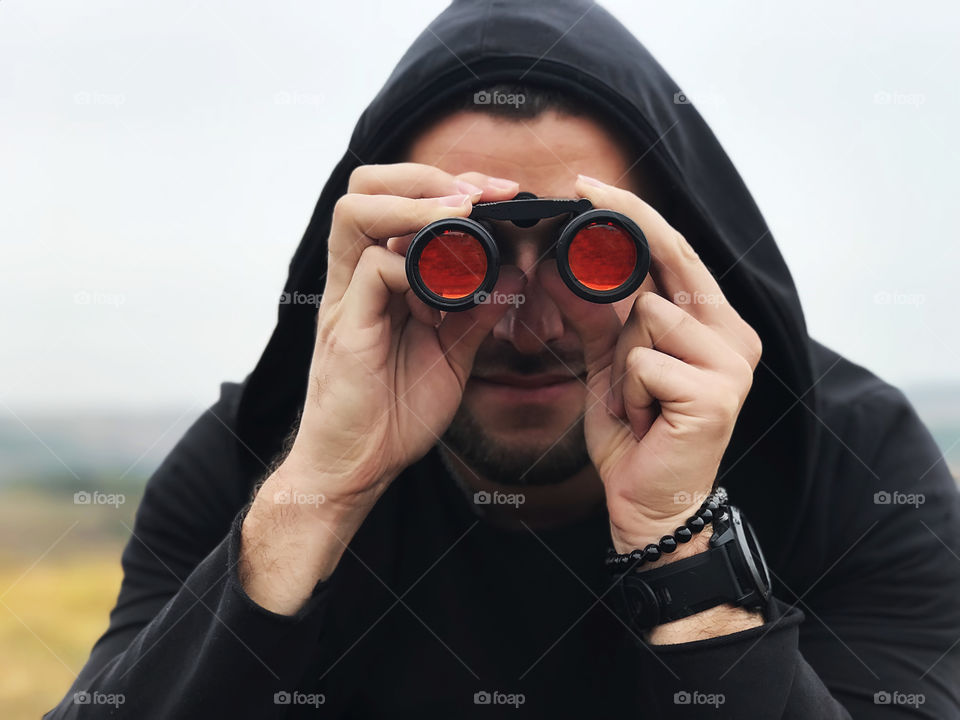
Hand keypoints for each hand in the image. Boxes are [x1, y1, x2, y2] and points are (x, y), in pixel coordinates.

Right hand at [278, 163, 523, 517]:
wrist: (356, 467)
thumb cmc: (394, 413)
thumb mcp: (452, 354)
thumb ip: (477, 313)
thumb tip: (515, 276)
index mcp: (379, 278)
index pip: (397, 199)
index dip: (447, 185)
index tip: (500, 194)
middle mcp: (355, 278)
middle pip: (366, 186)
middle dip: (427, 177)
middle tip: (480, 196)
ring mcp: (345, 298)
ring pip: (357, 212)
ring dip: (416, 206)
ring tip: (463, 217)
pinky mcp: (345, 326)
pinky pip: (372, 271)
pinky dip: (414, 267)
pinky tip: (447, 291)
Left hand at [541, 175, 761, 554]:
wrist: (649, 504)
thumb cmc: (636, 433)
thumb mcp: (612, 364)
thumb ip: (597, 316)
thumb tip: (561, 265)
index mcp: (716, 324)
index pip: (676, 253)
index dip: (635, 214)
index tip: (589, 184)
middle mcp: (736, 335)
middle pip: (669, 264)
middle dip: (621, 234)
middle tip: (581, 191)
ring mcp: (733, 364)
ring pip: (646, 316)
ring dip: (622, 363)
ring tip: (636, 401)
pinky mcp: (716, 393)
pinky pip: (643, 362)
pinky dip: (627, 392)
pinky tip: (645, 421)